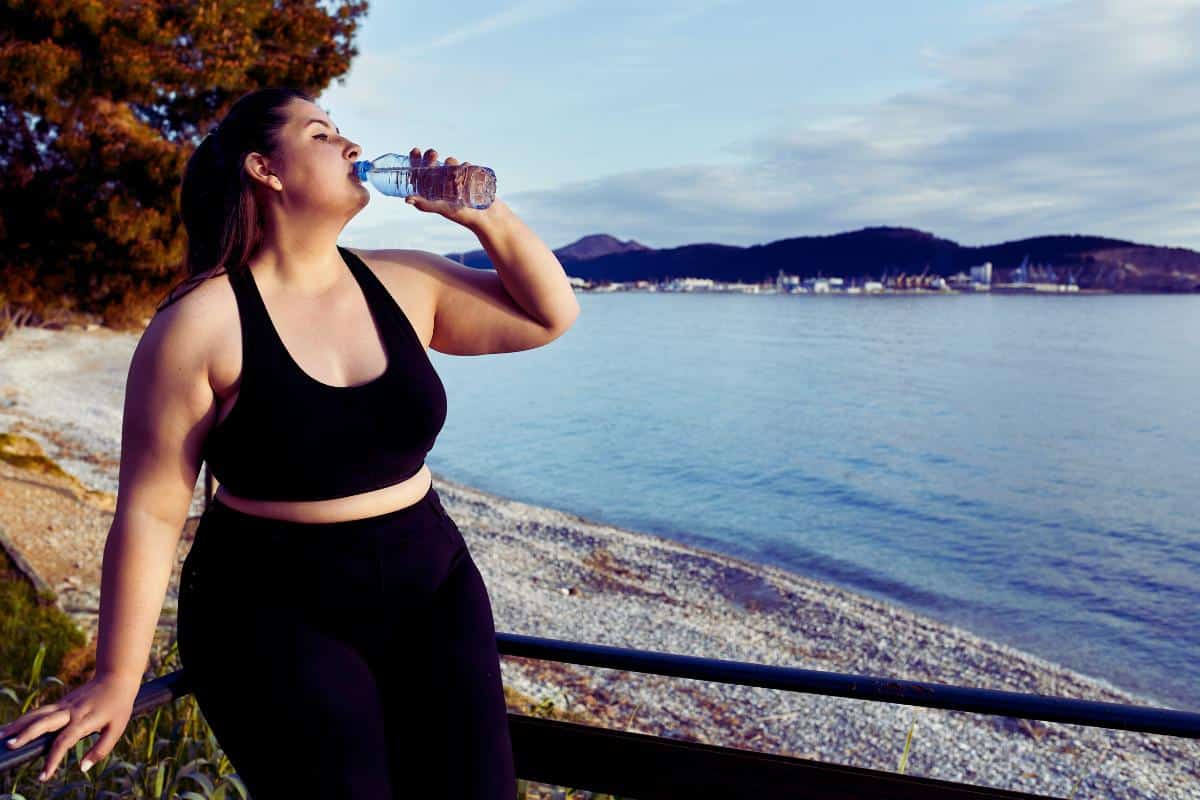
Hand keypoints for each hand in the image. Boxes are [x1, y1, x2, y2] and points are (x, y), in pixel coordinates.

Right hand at [1, 672, 140, 781]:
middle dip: (25, 735)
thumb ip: (101, 749)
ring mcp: (64, 705)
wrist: (116, 677)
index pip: (63, 741)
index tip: (43, 777)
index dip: (53, 759)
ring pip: (37, 714)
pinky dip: (24, 719)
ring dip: (18, 725)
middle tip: (9, 746)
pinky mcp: (61, 702)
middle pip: (44, 723)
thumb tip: (82, 768)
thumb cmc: (118, 705)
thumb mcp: (117, 728)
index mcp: (84, 720)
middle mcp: (70, 711)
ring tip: (0, 736)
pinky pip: (40, 711)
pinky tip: (11, 727)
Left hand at [404, 146, 500, 229]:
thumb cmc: (464, 216)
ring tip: (456, 171)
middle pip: (433, 166)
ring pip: (449, 164)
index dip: (416, 161)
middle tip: (433, 153)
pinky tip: (468, 170)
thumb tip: (407, 199)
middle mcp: (443, 187)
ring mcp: (457, 182)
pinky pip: (465, 165)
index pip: (420, 175)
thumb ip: (426, 204)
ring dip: (450, 162)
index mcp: (433, 194)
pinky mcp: (470, 179)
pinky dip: (465, 165)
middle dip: (431, 157)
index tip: (416, 151)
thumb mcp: (443, 208)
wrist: (489, 217)